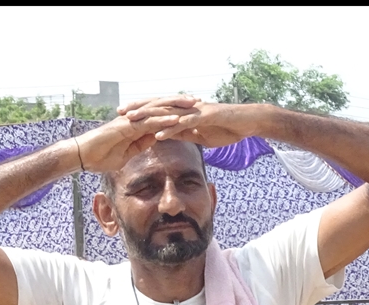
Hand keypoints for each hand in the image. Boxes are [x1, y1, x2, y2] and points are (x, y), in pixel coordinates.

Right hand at [72, 96, 192, 172]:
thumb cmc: (101, 157)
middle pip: (161, 107)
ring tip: (193, 105)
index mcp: (136, 124)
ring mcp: (131, 121)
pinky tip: (176, 120)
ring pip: (157, 111)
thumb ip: (140, 144)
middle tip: (198, 100)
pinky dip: (162, 121)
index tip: (191, 110)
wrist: (83, 156)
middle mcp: (135, 118)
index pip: (159, 115)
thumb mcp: (127, 153)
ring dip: (176, 108)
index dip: (175, 111)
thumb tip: (154, 139)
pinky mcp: (126, 127)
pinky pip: (147, 123)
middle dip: (179, 103)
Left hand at [124, 99, 257, 147]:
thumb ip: (184, 133)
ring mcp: (196, 110)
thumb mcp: (200, 134)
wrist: (248, 123)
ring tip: (132, 120)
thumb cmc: (226, 128)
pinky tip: (159, 134)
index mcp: (185, 111)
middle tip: (119, 111)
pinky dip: (171, 128)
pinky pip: (185, 123)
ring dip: (149, 116)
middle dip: (138, 108)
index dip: (141, 111)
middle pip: (158, 105)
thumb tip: (168, 135)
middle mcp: (188, 107)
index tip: (124, 115)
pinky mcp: (205, 116)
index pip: (159, 109)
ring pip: (168, 112)